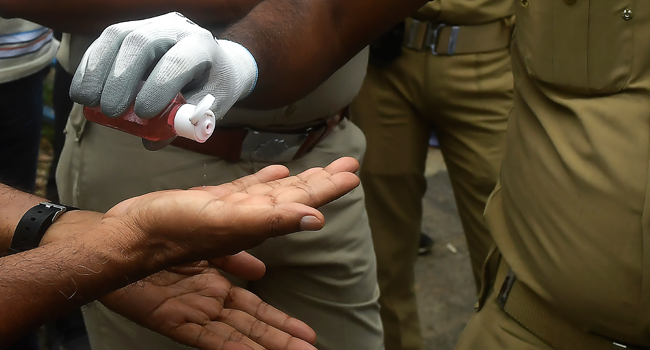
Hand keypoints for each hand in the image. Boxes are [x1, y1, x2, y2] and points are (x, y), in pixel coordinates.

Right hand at [70, 12, 256, 119]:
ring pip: (118, 36)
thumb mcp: (211, 106)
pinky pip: (104, 41)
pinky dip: (90, 65)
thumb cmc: (213, 86)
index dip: (158, 86)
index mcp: (201, 46)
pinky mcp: (130, 28)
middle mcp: (175, 27)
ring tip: (87, 101)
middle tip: (111, 111)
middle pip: (142, 42)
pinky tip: (82, 89)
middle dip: (121, 78)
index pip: (178, 61)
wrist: (215, 62)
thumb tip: (151, 143)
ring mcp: (151, 24)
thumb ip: (186, 122)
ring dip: (97, 70)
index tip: (143, 113)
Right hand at [102, 157, 359, 263]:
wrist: (131, 238)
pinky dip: (265, 180)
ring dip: (299, 179)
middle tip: (349, 163)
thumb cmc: (173, 231)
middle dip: (322, 181)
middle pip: (295, 195)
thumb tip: (317, 218)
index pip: (304, 201)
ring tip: (322, 167)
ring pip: (274, 192)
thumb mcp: (226, 224)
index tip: (353, 174)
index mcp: (259, 220)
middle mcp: (250, 216)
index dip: (329, 188)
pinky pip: (247, 189)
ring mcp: (232, 210)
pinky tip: (278, 172)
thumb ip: (270, 221)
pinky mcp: (213, 203)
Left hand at [102, 255, 316, 349]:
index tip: (308, 334)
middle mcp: (208, 303)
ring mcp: (192, 313)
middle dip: (282, 338)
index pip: (256, 308)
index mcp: (216, 285)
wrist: (122, 234)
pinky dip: (232, 347)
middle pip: (252, 325)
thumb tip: (260, 269)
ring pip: (237, 334)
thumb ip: (233, 256)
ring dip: (267, 345)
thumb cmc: (159, 233)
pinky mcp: (174, 320)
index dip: (282, 321)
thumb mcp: (206, 240)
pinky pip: (207, 338)